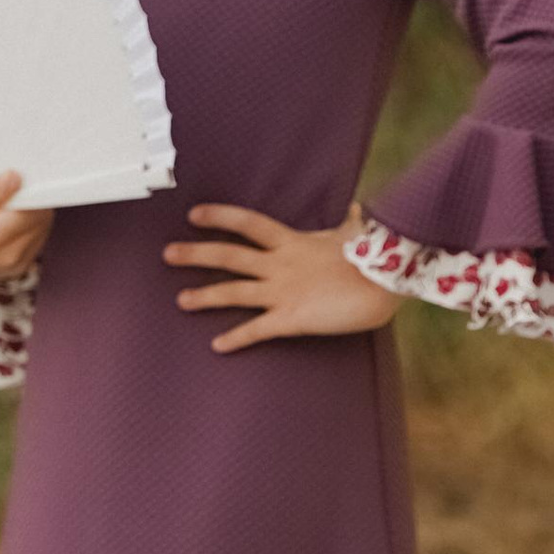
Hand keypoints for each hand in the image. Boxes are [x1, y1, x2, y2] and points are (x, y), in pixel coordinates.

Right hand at [0, 169, 54, 284]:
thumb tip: (17, 178)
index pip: (36, 207)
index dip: (30, 191)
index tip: (15, 183)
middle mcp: (10, 255)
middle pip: (43, 219)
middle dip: (30, 203)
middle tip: (4, 197)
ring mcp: (17, 265)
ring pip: (44, 229)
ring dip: (30, 216)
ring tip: (1, 212)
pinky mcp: (19, 269)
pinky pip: (37, 241)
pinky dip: (27, 229)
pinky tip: (5, 224)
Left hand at [165, 203, 401, 352]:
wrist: (387, 282)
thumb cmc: (377, 256)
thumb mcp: (358, 233)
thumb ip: (350, 222)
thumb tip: (356, 207)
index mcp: (294, 242)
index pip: (248, 223)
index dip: (220, 217)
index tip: (194, 214)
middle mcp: (281, 265)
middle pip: (229, 256)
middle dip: (196, 254)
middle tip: (167, 254)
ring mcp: (283, 292)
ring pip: (234, 292)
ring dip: (205, 296)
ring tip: (180, 301)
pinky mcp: (292, 319)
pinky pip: (258, 329)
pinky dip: (237, 338)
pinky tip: (217, 346)